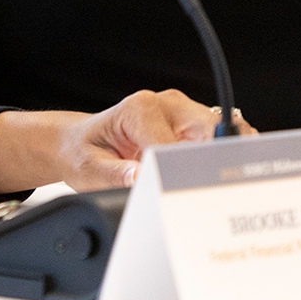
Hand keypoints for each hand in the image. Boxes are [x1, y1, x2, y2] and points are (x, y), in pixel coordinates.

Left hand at [51, 90, 257, 189]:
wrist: (79, 143)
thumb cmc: (84, 152)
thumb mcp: (90, 168)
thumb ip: (115, 175)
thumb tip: (139, 178)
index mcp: (140, 108)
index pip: (174, 144)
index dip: (182, 172)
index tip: (186, 194)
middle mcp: (166, 104)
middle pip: (210, 131)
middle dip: (214, 162)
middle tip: (211, 193)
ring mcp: (182, 114)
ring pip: (221, 134)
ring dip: (222, 160)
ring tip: (215, 188)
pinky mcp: (192, 126)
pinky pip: (218, 140)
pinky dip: (222, 159)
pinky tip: (216, 179)